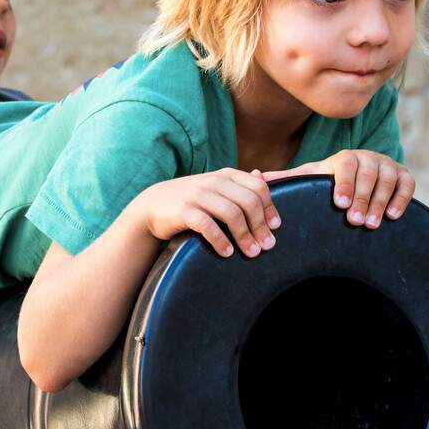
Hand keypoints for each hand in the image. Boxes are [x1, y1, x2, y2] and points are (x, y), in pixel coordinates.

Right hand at [132, 168, 279, 258]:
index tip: (275, 227)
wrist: (152, 205)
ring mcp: (197, 195)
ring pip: (232, 214)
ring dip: (245, 236)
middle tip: (267, 246)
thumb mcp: (214, 185)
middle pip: (248, 202)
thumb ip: (237, 183)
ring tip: (251, 253)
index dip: (270, 208)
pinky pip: (207, 226)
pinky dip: (220, 241)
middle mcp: (213, 181)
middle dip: (261, 226)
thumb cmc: (190, 199)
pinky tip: (227, 253)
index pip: (257, 187)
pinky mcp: (183, 211)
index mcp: (225, 175)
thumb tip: (262, 176)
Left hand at [266, 151, 413, 227]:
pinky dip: (402, 198)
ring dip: (381, 201)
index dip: (345, 184)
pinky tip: (393, 216)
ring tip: (373, 224)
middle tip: (357, 221)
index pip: (347, 166)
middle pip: (369, 173)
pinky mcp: (404, 175)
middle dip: (363, 198)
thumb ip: (286, 179)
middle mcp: (368, 157)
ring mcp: (388, 165)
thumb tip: (255, 176)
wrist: (360, 174)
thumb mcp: (308, 178)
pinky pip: (408, 183)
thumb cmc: (329, 181)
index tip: (341, 204)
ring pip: (389, 179)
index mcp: (343, 158)